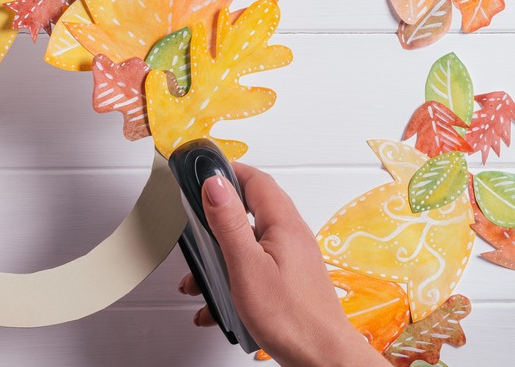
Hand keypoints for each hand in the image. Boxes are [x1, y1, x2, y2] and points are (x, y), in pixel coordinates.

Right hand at [177, 164, 388, 365]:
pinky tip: (218, 301)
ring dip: (221, 255)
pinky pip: (255, 267)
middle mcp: (291, 236)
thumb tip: (215, 183)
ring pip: (249, 242)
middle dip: (219, 218)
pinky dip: (233, 277)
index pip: (255, 180)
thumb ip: (229, 222)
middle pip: (251, 209)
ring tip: (200, 276)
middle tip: (197, 221)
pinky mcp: (288, 279)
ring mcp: (291, 258)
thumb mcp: (246, 265)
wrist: (321, 358)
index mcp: (283, 224)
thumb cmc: (290, 317)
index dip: (228, 171)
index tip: (203, 172)